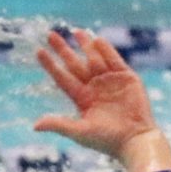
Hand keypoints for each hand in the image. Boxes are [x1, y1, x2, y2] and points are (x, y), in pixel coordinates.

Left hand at [33, 30, 170, 171]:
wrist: (135, 140)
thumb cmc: (106, 140)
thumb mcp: (80, 132)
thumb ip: (59, 124)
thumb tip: (34, 126)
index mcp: (82, 99)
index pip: (62, 78)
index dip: (51, 65)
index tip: (39, 51)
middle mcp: (94, 87)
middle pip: (74, 64)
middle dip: (63, 49)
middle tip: (50, 34)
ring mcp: (110, 81)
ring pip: (94, 58)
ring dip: (85, 44)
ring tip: (75, 31)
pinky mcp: (127, 78)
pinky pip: (114, 60)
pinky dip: (106, 50)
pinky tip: (96, 39)